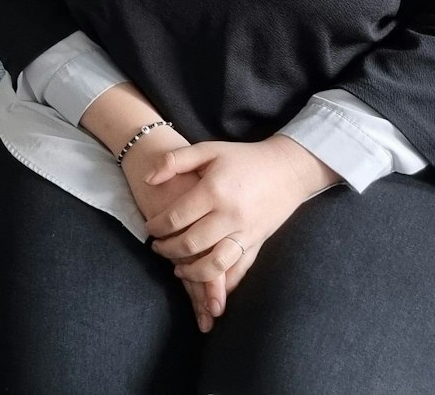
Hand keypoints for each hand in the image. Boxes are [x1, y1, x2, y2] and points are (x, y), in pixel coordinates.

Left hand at [143, 137, 337, 315]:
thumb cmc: (243, 158)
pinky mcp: (258, 243)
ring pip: (215, 265)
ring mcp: (246, 233)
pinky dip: (223, 283)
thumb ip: (174, 161)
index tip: (149, 228)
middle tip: (157, 248)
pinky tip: (208, 285)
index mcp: (214, 191)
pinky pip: (239, 270)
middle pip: (191, 244)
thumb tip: (147, 179)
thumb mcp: (208, 150)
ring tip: (178, 269)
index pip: (176, 217)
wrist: (287, 170)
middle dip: (168, 250)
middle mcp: (230, 216)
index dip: (157, 226)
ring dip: (192, 272)